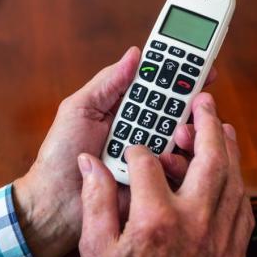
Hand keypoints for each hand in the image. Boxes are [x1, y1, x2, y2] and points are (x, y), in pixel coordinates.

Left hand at [13, 47, 215, 256]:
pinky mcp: (155, 184)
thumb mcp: (79, 109)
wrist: (56, 203)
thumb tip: (135, 54)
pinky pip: (179, 169)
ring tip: (179, 133)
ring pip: (183, 140)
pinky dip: (178, 161)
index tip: (201, 66)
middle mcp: (140, 131)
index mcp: (123, 110)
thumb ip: (108, 82)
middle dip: (189, 104)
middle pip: (176, 112)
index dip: (179, 75)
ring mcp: (150, 157)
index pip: (157, 87)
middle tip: (199, 100)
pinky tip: (166, 160)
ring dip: (185, 132)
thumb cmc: (59, 156)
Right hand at [77, 92, 254, 256]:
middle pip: (210, 160)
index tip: (134, 151)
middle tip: (204, 102)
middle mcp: (194, 227)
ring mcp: (219, 242)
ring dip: (229, 150)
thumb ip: (96, 199)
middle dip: (207, 125)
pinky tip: (230, 175)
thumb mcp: (95, 248)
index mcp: (155, 222)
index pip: (150, 164)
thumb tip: (90, 163)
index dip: (139, 151)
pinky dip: (238, 186)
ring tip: (221, 129)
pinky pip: (244, 211)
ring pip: (234, 182)